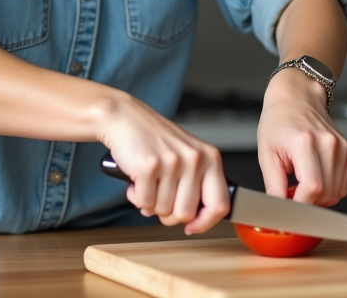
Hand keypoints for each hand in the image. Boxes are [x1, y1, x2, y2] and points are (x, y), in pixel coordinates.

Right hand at [98, 95, 230, 234]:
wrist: (125, 118)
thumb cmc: (155, 141)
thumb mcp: (188, 156)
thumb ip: (198, 185)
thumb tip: (197, 221)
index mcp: (210, 157)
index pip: (220, 204)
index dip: (206, 223)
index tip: (192, 227)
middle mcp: (195, 159)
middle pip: (186, 214)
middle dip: (169, 213)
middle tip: (160, 196)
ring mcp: (172, 162)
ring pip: (163, 211)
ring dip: (151, 203)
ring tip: (148, 182)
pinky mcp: (149, 166)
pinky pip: (144, 203)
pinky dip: (137, 197)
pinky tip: (137, 181)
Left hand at [256, 68, 346, 205]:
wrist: (297, 98)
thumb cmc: (279, 121)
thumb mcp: (267, 154)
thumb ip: (274, 187)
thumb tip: (278, 212)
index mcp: (306, 142)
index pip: (312, 189)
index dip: (300, 205)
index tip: (288, 208)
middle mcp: (329, 144)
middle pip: (327, 195)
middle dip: (308, 203)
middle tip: (291, 194)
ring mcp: (343, 148)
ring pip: (337, 194)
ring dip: (319, 198)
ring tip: (301, 184)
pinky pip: (343, 185)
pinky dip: (328, 189)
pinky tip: (314, 177)